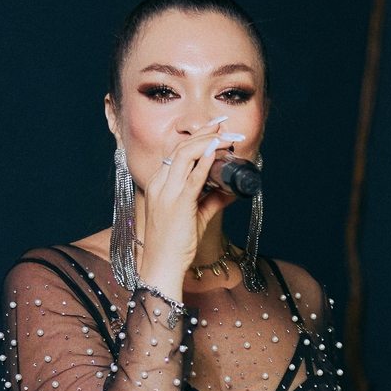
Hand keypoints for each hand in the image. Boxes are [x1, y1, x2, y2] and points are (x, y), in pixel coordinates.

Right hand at [134, 119, 242, 298]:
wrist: (161, 265)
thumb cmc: (174, 244)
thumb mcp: (195, 217)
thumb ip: (211, 200)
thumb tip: (231, 191)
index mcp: (158, 184)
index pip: (176, 152)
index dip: (196, 137)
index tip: (215, 128)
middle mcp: (159, 183)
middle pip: (180, 147)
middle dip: (204, 133)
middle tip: (225, 125)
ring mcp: (166, 192)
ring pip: (185, 155)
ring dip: (208, 141)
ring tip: (226, 137)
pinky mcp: (177, 203)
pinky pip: (193, 177)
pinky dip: (205, 161)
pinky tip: (217, 151)